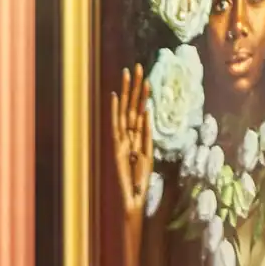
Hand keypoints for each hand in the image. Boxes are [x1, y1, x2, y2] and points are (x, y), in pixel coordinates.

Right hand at [109, 66, 153, 222]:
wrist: (133, 199)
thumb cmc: (140, 181)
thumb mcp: (148, 154)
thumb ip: (147, 134)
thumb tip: (146, 112)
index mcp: (135, 136)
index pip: (138, 111)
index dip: (140, 94)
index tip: (145, 77)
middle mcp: (126, 135)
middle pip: (130, 106)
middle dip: (133, 86)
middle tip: (136, 66)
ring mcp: (120, 140)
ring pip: (125, 111)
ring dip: (127, 92)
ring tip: (129, 73)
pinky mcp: (117, 147)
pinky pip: (117, 125)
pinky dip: (116, 111)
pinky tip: (116, 96)